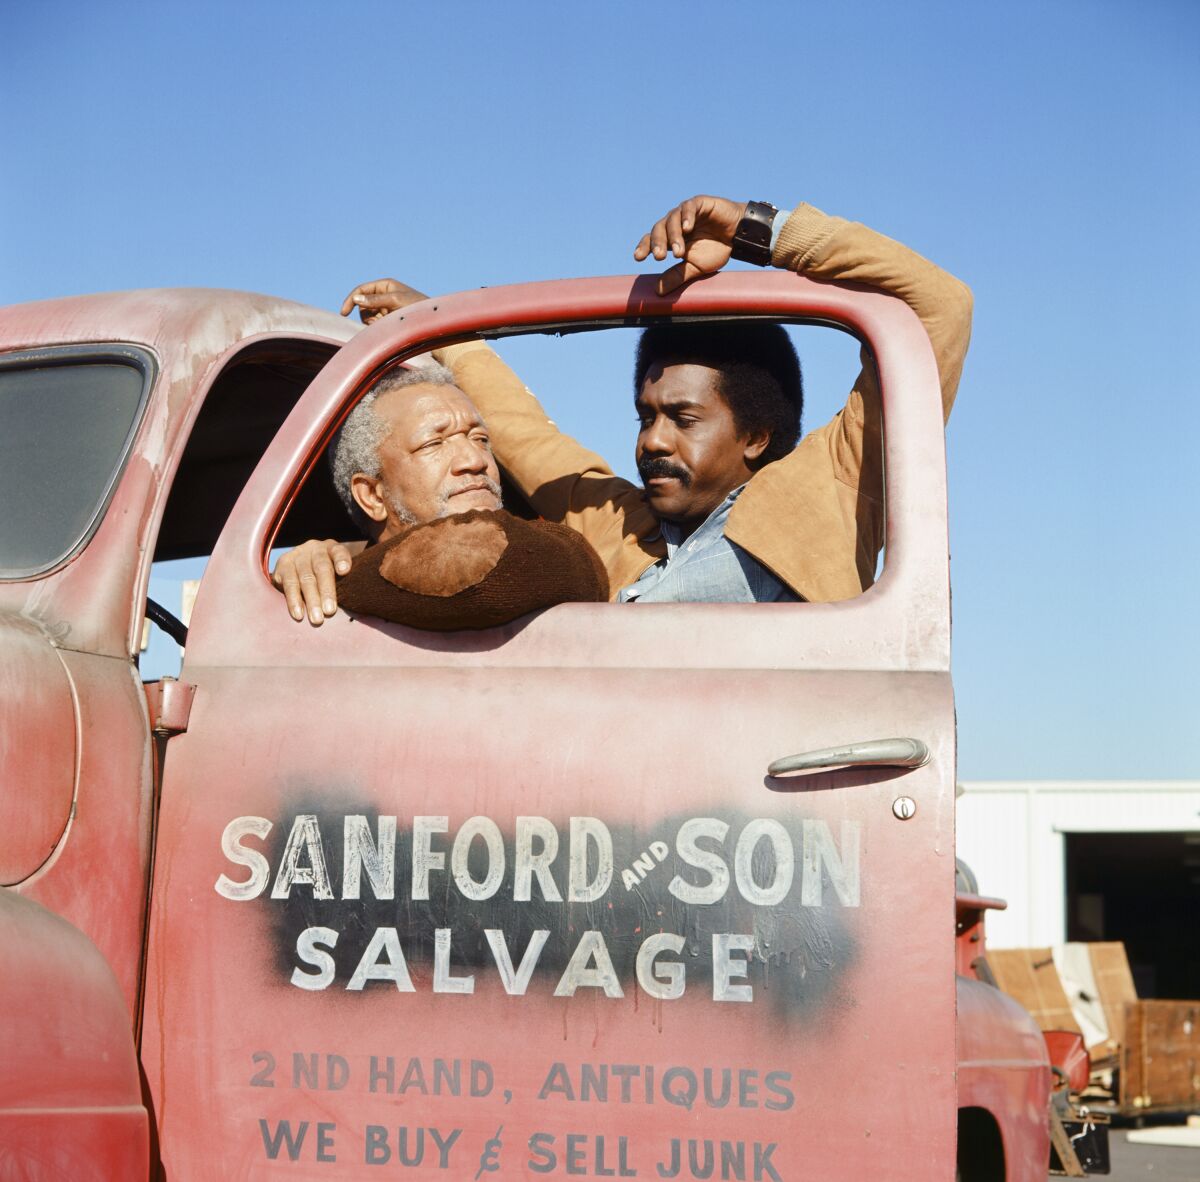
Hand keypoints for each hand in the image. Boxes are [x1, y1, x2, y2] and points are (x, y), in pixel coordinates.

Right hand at [271, 538, 360, 624]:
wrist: (298, 568)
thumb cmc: (327, 576)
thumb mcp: (338, 573)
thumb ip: (345, 582)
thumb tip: (356, 602)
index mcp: (331, 548)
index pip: (338, 551)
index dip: (342, 560)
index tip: (345, 571)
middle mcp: (313, 548)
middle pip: (321, 568)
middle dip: (326, 591)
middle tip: (330, 611)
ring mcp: (296, 556)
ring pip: (304, 578)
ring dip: (310, 600)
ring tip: (317, 619)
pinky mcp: (281, 566)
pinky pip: (287, 584)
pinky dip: (293, 600)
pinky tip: (298, 614)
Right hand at [339, 278, 428, 324]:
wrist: (431, 321)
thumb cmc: (416, 307)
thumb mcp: (395, 301)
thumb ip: (375, 300)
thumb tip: (356, 299)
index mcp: (384, 285)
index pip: (361, 290)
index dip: (351, 300)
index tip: (344, 313)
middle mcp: (383, 294)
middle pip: (362, 304)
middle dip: (366, 314)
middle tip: (378, 321)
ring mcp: (385, 307)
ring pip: (367, 315)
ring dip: (373, 321)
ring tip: (387, 323)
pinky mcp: (388, 318)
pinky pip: (375, 323)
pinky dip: (378, 326)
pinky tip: (389, 327)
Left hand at [633, 196, 747, 294]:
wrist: (738, 236)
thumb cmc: (716, 250)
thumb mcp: (695, 268)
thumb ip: (677, 277)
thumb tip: (657, 292)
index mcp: (670, 238)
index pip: (651, 240)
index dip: (644, 247)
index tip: (638, 257)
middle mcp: (675, 223)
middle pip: (659, 229)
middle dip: (657, 243)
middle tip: (659, 258)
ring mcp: (686, 212)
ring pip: (672, 219)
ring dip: (674, 236)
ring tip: (679, 252)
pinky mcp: (700, 203)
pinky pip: (689, 207)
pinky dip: (687, 216)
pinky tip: (687, 228)